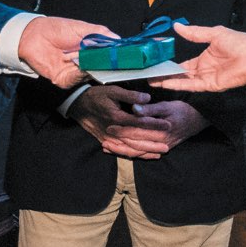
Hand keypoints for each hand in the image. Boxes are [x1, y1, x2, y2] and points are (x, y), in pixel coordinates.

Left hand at [20, 17, 110, 87]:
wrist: (33, 35)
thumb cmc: (56, 29)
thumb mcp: (83, 28)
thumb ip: (101, 34)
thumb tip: (119, 40)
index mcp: (91, 50)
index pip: (108, 57)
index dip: (117, 58)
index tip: (127, 56)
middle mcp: (85, 63)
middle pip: (103, 68)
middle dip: (110, 65)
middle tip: (118, 61)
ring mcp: (76, 73)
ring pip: (92, 74)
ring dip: (94, 66)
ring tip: (97, 57)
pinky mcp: (65, 80)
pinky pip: (78, 78)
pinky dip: (82, 71)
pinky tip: (82, 62)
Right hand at [68, 85, 188, 158]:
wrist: (77, 105)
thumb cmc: (96, 96)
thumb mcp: (113, 91)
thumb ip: (131, 96)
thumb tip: (147, 98)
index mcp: (117, 117)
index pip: (140, 123)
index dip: (155, 124)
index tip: (168, 125)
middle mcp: (114, 130)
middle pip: (137, 139)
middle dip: (153, 143)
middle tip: (168, 145)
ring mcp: (109, 138)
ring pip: (130, 148)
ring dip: (146, 151)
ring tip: (160, 152)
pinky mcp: (106, 142)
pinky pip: (122, 151)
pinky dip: (135, 154)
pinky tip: (146, 155)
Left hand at [105, 99, 207, 157]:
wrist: (199, 120)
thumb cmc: (183, 110)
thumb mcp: (167, 106)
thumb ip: (150, 109)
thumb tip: (134, 110)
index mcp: (160, 132)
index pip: (137, 133)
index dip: (122, 130)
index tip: (109, 127)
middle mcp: (160, 143)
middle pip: (134, 146)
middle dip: (118, 144)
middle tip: (103, 140)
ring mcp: (161, 148)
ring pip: (138, 153)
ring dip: (121, 151)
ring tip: (107, 148)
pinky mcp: (161, 149)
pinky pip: (144, 154)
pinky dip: (131, 153)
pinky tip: (120, 151)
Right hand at [150, 23, 245, 92]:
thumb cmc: (240, 42)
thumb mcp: (214, 33)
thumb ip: (195, 33)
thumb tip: (177, 26)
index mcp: (205, 57)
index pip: (183, 63)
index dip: (170, 64)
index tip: (156, 63)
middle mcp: (204, 69)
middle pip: (180, 74)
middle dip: (165, 74)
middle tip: (148, 74)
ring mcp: (207, 78)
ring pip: (183, 80)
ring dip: (168, 80)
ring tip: (151, 80)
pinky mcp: (211, 85)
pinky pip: (192, 85)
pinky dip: (178, 84)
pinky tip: (166, 82)